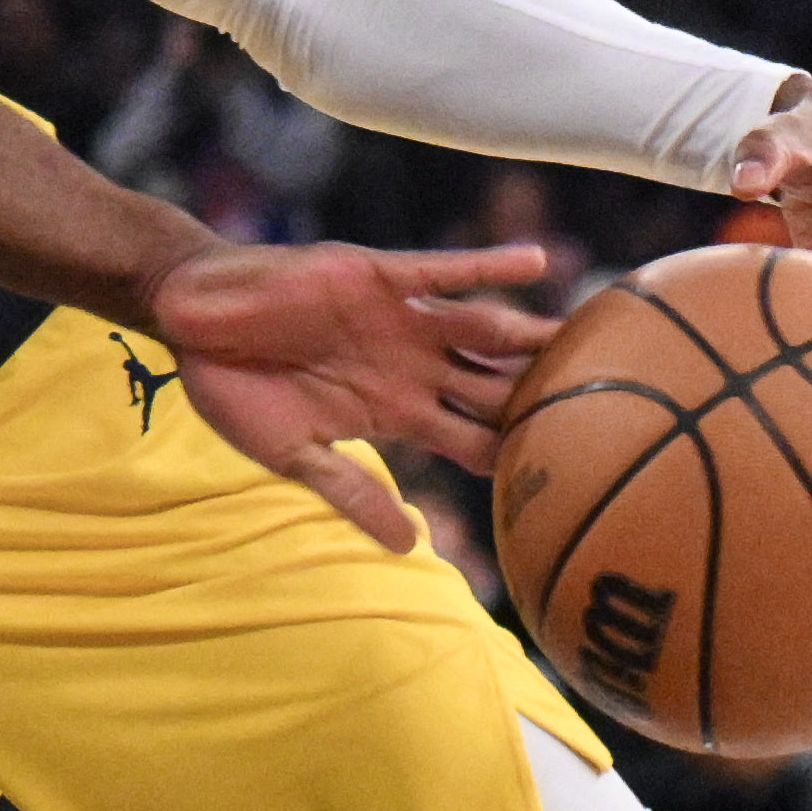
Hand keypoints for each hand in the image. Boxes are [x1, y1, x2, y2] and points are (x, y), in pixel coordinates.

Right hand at [143, 238, 562, 555]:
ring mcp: (403, 322)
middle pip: (498, 387)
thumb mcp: (292, 453)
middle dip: (549, 396)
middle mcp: (413, 367)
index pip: (476, 441)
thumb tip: (407, 546)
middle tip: (618, 406)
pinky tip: (538, 264)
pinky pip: (446, 271)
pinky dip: (490, 268)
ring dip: (536, 336)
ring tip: (599, 337)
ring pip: (488, 332)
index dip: (520, 456)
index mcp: (397, 413)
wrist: (193, 317)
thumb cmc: (234, 386)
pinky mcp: (383, 278)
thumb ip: (351, 491)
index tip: (575, 478)